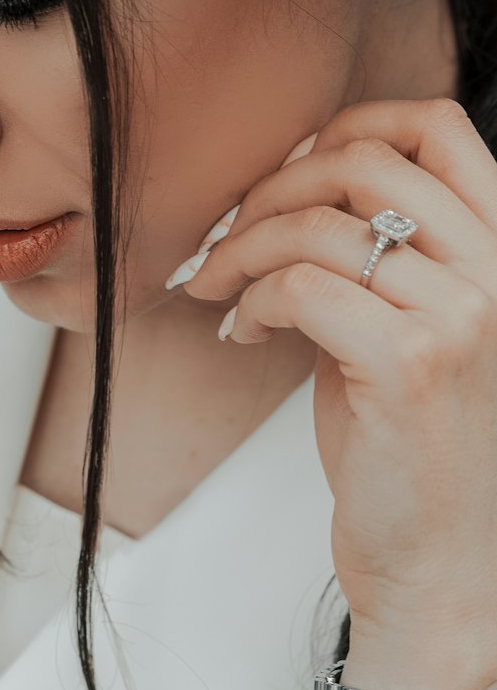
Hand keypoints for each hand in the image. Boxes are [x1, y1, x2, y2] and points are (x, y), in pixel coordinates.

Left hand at [171, 98, 496, 652]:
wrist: (443, 565)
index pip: (438, 123)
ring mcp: (461, 316)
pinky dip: (251, 299)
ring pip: (316, 226)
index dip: (349, 124)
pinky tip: (242, 330)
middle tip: (227, 237)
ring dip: (241, 248)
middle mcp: (496, 272)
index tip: (290, 173)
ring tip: (219, 287)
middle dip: (270, 189)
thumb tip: (293, 181)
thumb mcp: (411, 322)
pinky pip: (300, 287)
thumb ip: (376, 249)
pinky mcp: (410, 364)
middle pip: (361, 161)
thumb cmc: (414, 446)